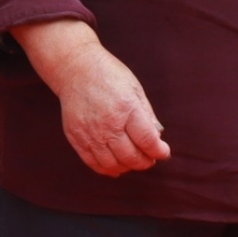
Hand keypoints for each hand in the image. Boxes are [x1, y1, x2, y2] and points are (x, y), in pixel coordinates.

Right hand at [15, 18, 169, 176]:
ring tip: (132, 160)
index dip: (159, 151)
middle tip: (149, 158)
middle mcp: (108, 123)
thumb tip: (158, 138)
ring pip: (112, 164)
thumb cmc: (108, 75)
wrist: (74, 67)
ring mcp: (90, 131)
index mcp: (127, 108)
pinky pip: (93, 162)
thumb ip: (147, 114)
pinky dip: (107, 168)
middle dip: (145, 162)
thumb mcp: (134, 88)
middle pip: (131, 157)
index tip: (163, 152)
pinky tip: (115, 164)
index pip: (148, 141)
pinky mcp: (76, 136)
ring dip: (127, 167)